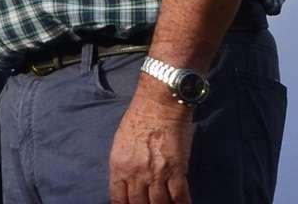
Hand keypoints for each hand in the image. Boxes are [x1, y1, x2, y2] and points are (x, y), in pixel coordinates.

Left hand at [108, 80, 194, 203]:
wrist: (159, 102)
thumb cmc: (139, 117)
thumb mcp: (121, 143)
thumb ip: (124, 165)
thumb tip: (129, 184)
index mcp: (119, 166)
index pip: (118, 199)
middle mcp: (135, 174)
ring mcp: (156, 174)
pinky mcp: (176, 171)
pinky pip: (180, 198)